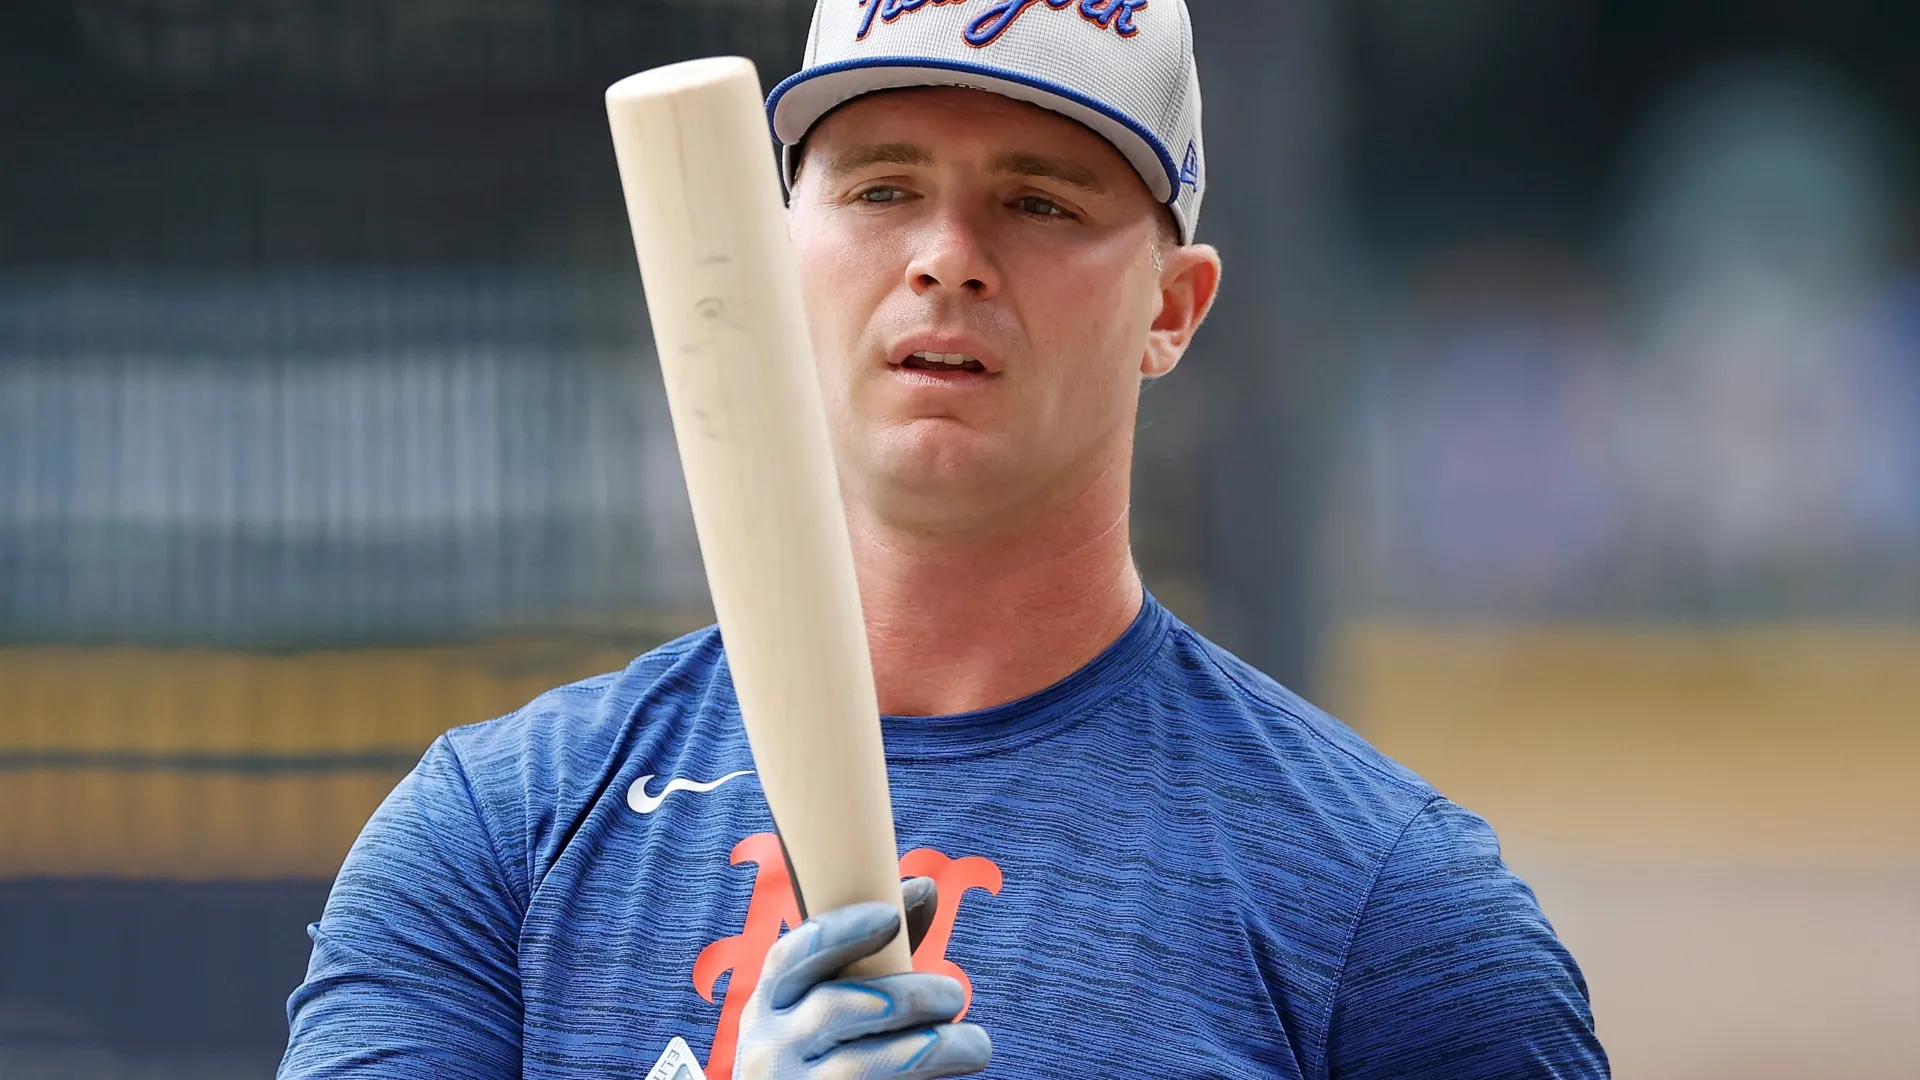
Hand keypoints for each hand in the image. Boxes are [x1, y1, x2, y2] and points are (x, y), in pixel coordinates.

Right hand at [734, 877, 991, 1079]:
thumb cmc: (822, 1054)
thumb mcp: (830, 1004)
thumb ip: (874, 952)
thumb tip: (924, 887)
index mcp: (768, 1004)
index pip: (789, 957)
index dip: (840, 932)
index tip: (890, 917)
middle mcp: (769, 1046)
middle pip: (836, 1007)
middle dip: (907, 996)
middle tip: (956, 995)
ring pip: (860, 1066)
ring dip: (929, 1049)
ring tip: (976, 1045)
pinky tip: (951, 1076)